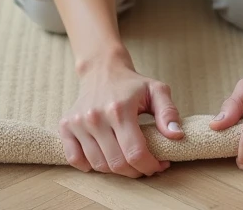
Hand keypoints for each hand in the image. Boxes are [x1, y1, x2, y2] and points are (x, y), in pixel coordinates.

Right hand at [59, 53, 183, 176]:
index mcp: (119, 109)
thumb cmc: (132, 84)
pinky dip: (90, 165)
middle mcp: (95, 116)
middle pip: (117, 163)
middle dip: (136, 171)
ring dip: (116, 170)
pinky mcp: (66, 125)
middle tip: (145, 164)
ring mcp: (78, 122)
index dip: (150, 166)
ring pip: (98, 165)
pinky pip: (75, 160)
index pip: (135, 153)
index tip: (159, 164)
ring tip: (127, 159)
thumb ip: (168, 112)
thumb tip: (176, 136)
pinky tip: (105, 156)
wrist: (102, 71)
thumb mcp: (156, 91)